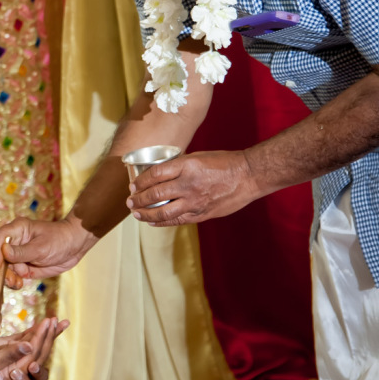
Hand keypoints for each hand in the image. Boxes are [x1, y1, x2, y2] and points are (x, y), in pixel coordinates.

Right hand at [0, 217, 92, 287]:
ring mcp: (19, 255)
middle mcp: (15, 242)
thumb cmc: (59, 239)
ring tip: (17, 283)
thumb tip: (3, 252)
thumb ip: (22, 252)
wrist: (75, 246)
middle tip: (10, 279)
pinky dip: (14, 281)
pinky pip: (14, 275)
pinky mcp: (24, 266)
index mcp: (17, 229)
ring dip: (8, 277)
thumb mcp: (41, 247)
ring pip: (5, 268)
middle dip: (2, 269)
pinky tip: (19, 284)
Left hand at [126, 150, 262, 225]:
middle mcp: (188, 184)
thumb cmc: (224, 163)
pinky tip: (153, 222)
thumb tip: (159, 175)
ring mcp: (195, 201)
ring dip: (145, 214)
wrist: (248, 176)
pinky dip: (162, 222)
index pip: (155, 174)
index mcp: (187, 166)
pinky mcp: (201, 214)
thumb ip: (179, 166)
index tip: (133, 184)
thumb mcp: (198, 157)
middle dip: (138, 199)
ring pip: (163, 212)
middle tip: (130, 201)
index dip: (140, 181)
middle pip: (155, 194)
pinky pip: (177, 220)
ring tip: (136, 214)